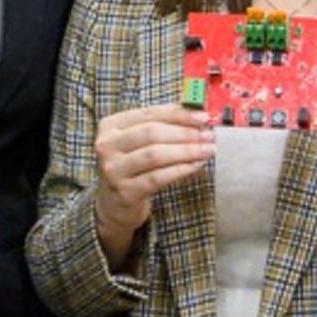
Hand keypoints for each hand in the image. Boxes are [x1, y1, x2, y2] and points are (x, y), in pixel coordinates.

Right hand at [91, 104, 212, 269]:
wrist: (114, 204)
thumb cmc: (133, 166)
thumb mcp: (138, 142)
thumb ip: (161, 125)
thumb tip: (196, 114)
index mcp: (111, 126)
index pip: (149, 113)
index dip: (179, 113)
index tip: (203, 116)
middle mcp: (107, 145)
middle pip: (151, 133)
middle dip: (185, 133)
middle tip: (208, 135)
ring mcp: (114, 170)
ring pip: (155, 155)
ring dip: (186, 151)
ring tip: (208, 150)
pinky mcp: (125, 191)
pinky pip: (158, 178)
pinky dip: (180, 170)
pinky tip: (196, 165)